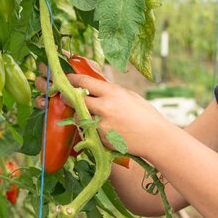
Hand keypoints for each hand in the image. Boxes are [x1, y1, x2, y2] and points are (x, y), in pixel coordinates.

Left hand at [34, 63, 169, 157]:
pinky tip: (99, 127)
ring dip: (78, 114)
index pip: (82, 82)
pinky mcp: (101, 139)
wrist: (155, 138)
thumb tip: (91, 86)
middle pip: (74, 99)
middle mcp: (104, 107)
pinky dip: (89, 128)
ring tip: (85, 113)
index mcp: (112, 92)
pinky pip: (88, 131)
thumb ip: (108, 90)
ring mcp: (101, 124)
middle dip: (66, 96)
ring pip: (78, 117)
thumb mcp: (127, 95)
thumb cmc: (144, 114)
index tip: (64, 78)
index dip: (70, 79)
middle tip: (63, 95)